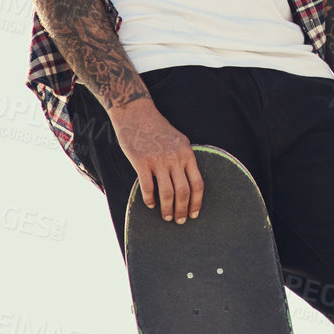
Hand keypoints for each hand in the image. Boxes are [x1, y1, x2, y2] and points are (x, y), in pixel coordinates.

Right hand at [110, 100, 202, 224]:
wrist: (136, 113)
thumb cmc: (158, 128)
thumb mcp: (179, 139)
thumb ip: (184, 158)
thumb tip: (189, 178)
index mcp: (187, 153)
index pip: (197, 183)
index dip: (197, 202)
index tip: (194, 213)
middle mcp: (175, 158)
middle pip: (183, 192)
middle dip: (183, 210)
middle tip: (179, 221)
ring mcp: (158, 160)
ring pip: (167, 193)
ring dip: (167, 209)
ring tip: (167, 217)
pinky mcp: (141, 162)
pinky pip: (148, 187)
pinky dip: (150, 199)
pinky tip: (150, 205)